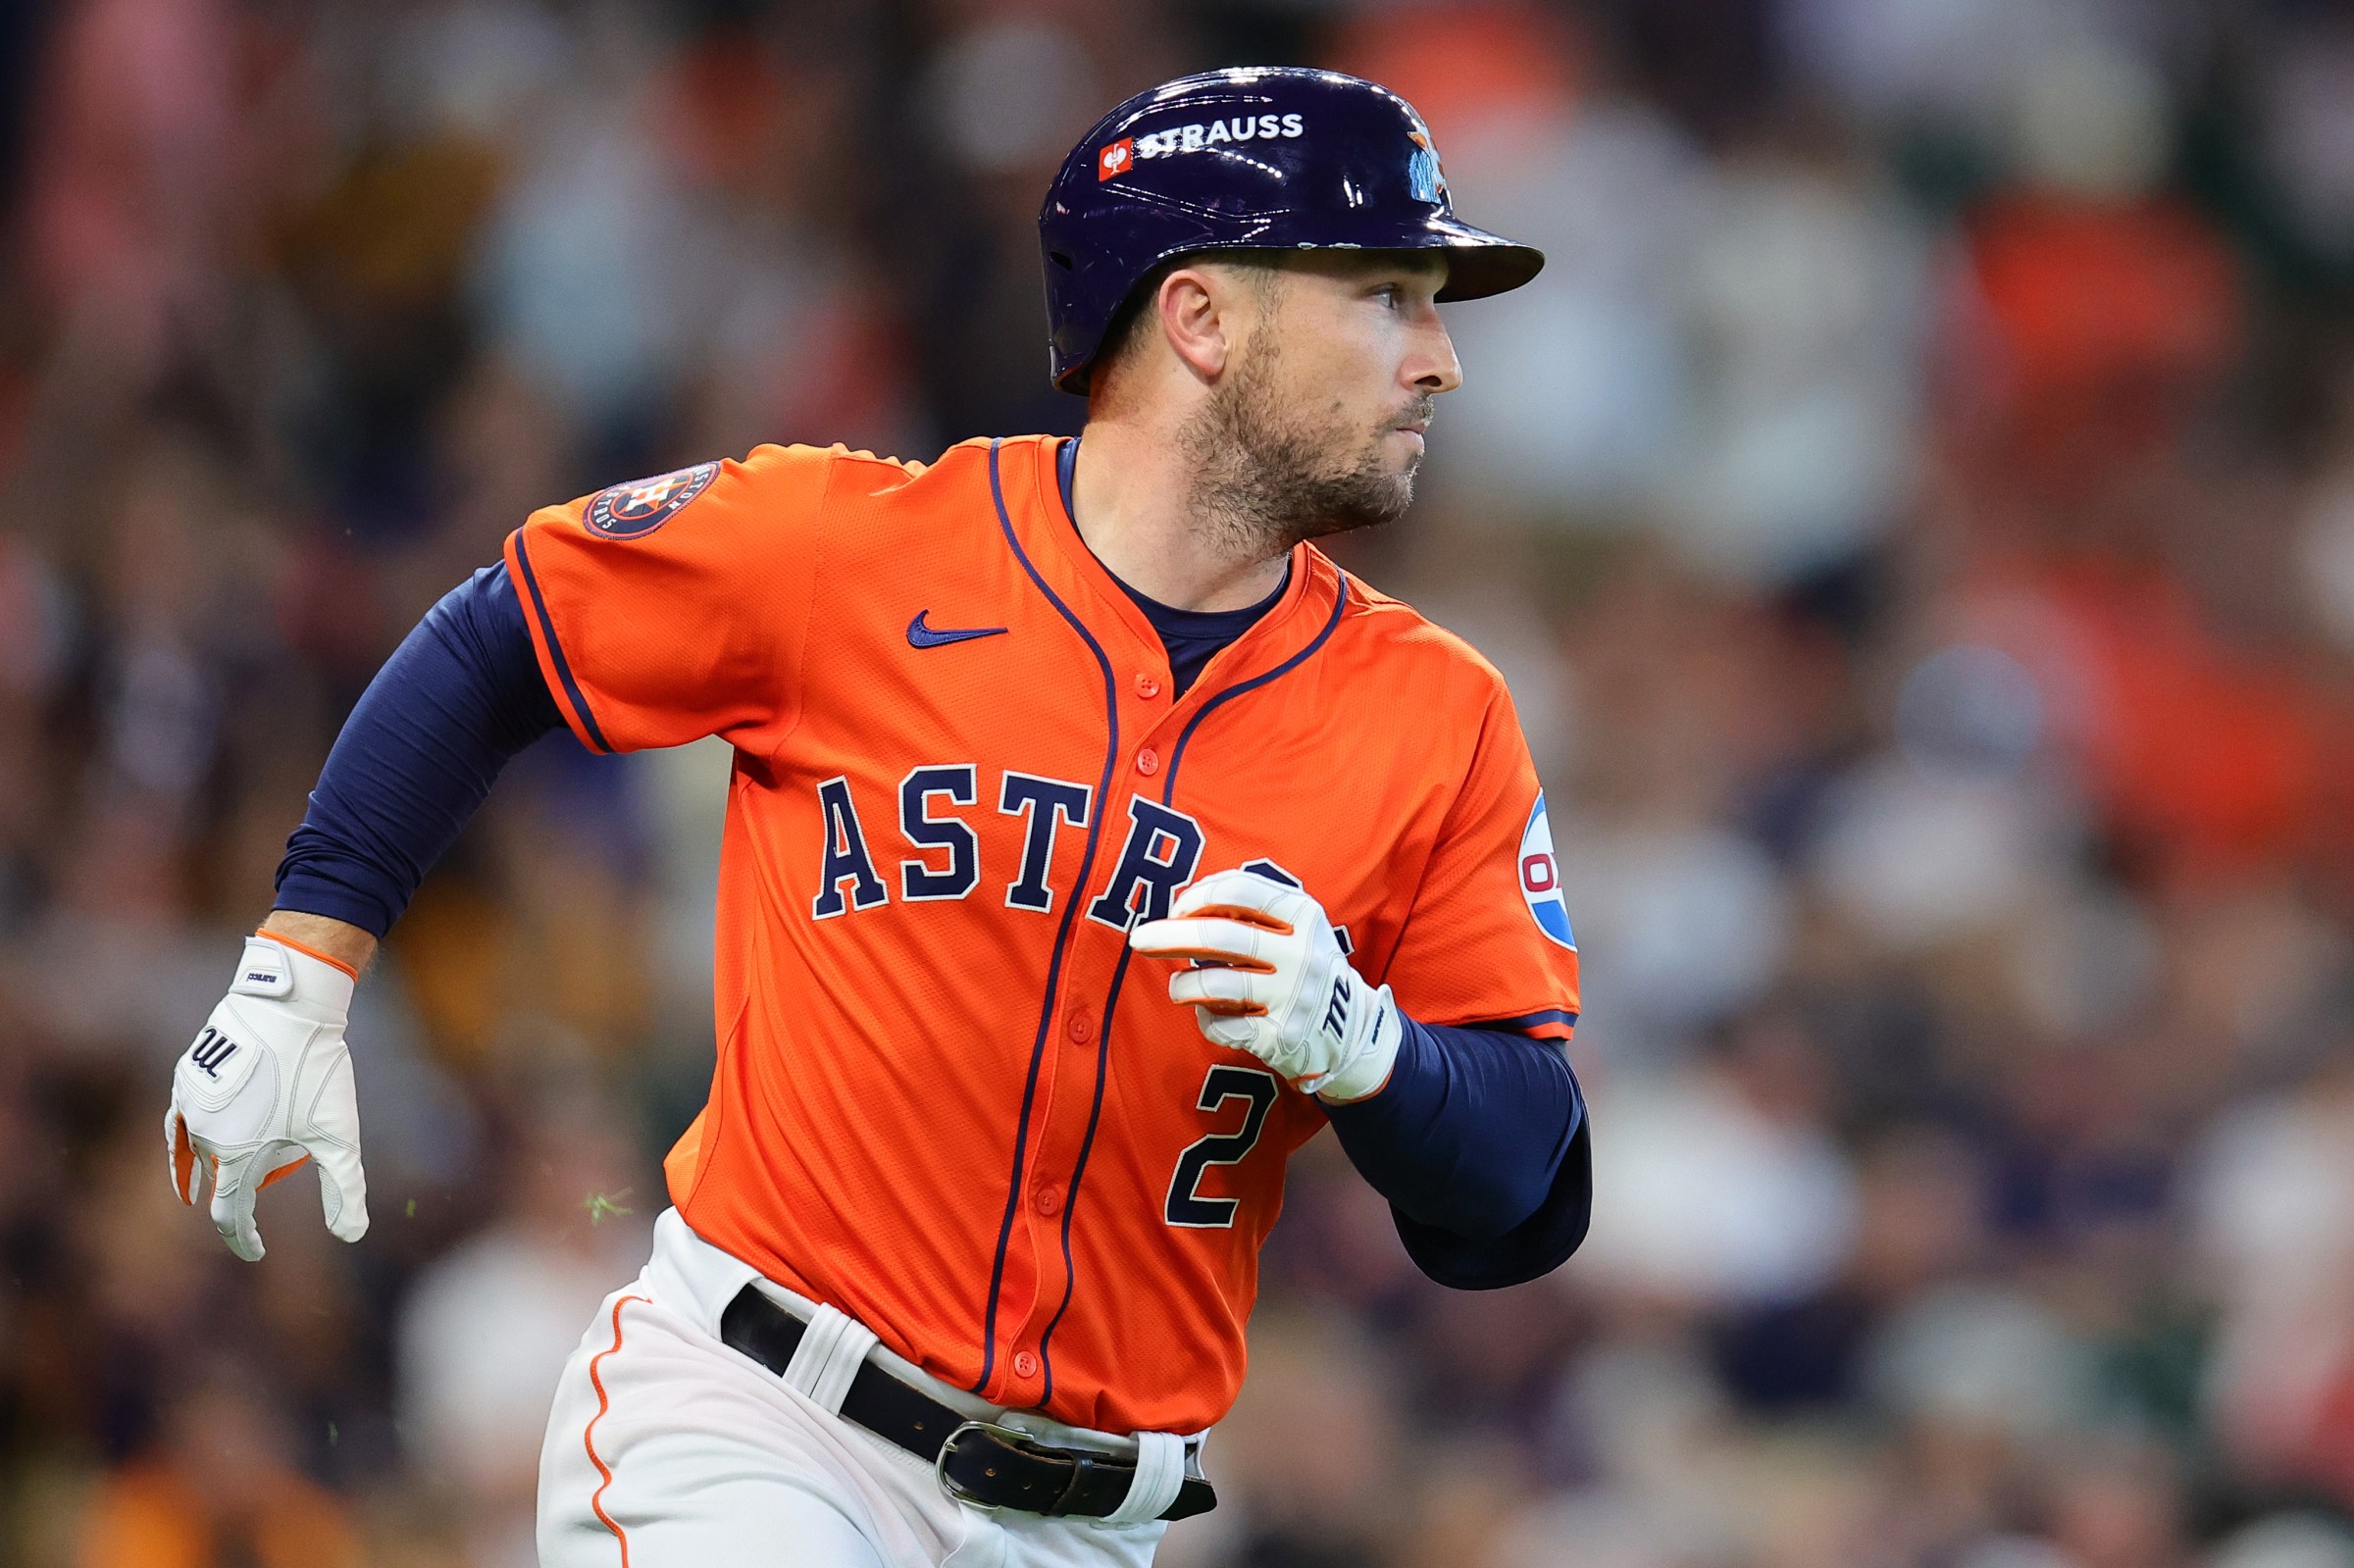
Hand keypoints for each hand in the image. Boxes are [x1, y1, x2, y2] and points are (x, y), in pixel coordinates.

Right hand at [166, 934, 368, 1259]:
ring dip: (197, 1173)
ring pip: (190, 1149)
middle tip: (247, 1217)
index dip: (243, 1238)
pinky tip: (190, 1137)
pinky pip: (180, 1119)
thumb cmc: (316, 1072)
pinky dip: (183, 1138)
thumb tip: (353, 1236)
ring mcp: (190, 1103)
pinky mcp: (187, 1074)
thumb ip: (344, 1187)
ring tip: (196, 1189)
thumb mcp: (339, 1135)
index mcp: (234, 1156)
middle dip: (228, 1200)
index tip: (256, 1253)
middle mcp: (203, 1135)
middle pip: (213, 1180)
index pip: (231, 1213)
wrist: (288, 1007)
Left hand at [1129, 869, 1398, 1101]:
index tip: (1177, 909)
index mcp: (1302, 914)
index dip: (1197, 897)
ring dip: (1183, 986)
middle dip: (1169, 935)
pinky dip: (1206, 1020)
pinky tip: (1211, 1015)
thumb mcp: (1296, 926)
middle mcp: (1299, 953)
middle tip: (1140, 939)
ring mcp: (1292, 996)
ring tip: (1179, 988)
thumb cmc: (1304, 967)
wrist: (1352, 1030)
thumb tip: (1183, 907)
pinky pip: (1222, 1026)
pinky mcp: (1280, 1036)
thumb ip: (1251, 910)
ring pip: (1213, 984)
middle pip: (1219, 936)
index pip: (1238, 890)